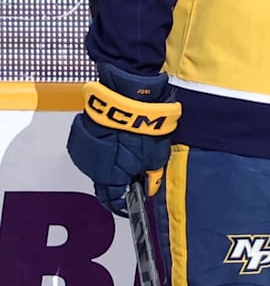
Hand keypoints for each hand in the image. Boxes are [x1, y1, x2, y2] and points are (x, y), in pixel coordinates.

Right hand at [65, 65, 179, 215]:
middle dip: (116, 182)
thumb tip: (151, 188)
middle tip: (130, 176)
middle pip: (103, 183)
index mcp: (111, 176)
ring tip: (123, 155)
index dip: (122, 203)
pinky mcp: (81, 137)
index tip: (129, 202)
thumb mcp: (157, 155)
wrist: (128, 98)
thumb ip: (152, 175)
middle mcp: (93, 168)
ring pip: (96, 167)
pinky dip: (101, 151)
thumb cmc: (144, 126)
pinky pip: (91, 151)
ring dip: (108, 165)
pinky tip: (114, 142)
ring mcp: (85, 152)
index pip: (113, 200)